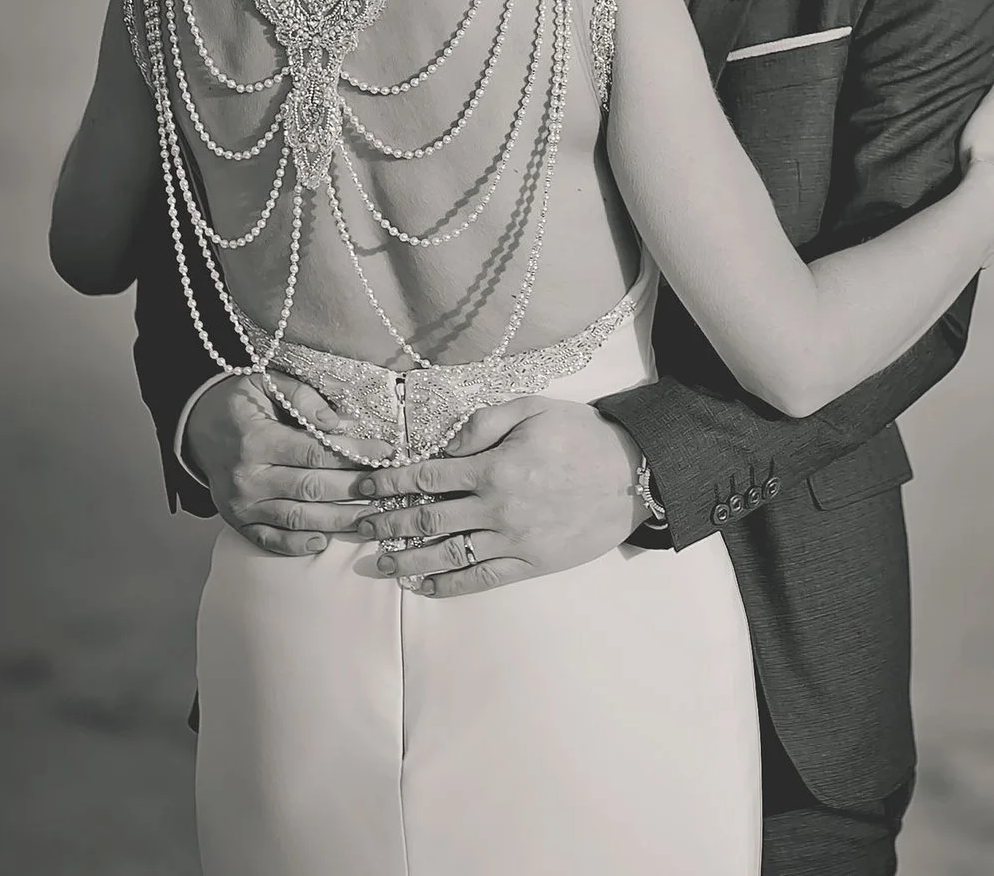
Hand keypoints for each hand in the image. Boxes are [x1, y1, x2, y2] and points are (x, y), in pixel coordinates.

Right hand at [185, 374, 387, 555]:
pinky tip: (324, 541)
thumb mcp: (267, 383)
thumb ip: (304, 398)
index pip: (316, 451)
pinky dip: (296, 545)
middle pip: (313, 488)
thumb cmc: (240, 402)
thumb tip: (340, 422)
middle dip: (356, 490)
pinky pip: (269, 540)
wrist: (196, 426)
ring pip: (297, 518)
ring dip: (338, 521)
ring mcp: (241, 503)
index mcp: (257, 440)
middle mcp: (248, 476)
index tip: (386, 453)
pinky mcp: (237, 520)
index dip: (355, 454)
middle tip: (389, 488)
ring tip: (372, 518)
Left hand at [352, 396, 646, 597]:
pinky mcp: (531, 562)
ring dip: (407, 560)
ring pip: (447, 554)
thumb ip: (483, 422)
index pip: (427, 475)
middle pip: (428, 518)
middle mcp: (497, 508)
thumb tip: (443, 444)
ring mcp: (513, 540)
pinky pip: (480, 578)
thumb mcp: (534, 409)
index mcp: (495, 467)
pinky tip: (423, 585)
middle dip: (387, 523)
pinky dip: (447, 584)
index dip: (390, 482)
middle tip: (358, 528)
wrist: (635, 475)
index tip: (363, 488)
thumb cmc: (584, 436)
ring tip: (378, 563)